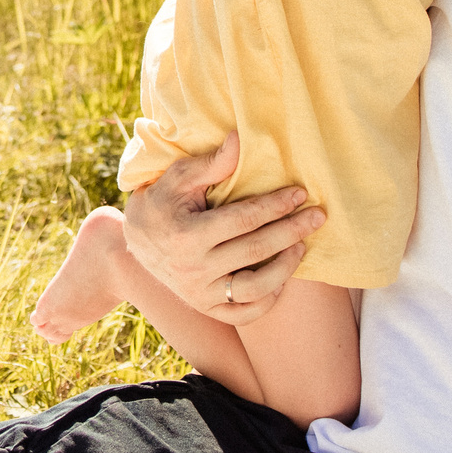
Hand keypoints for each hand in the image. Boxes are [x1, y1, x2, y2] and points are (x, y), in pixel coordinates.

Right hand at [119, 133, 324, 325]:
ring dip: (285, 267)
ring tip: (301, 246)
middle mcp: (193, 269)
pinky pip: (244, 313)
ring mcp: (199, 293)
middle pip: (255, 251)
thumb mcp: (178, 177)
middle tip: (317, 217)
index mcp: (186, 234)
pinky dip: (267, 300)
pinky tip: (282, 279)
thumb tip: (240, 138)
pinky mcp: (205, 307)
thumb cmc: (162, 201)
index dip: (275, 205)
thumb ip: (211, 162)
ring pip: (254, 288)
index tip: (300, 194)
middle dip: (291, 231)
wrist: (134, 242)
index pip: (244, 219)